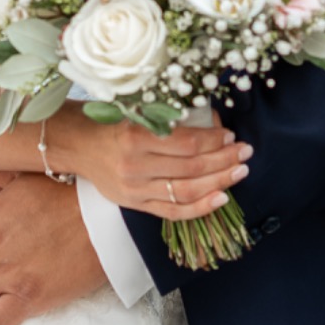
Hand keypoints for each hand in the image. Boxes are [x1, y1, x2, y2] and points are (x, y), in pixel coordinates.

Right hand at [46, 106, 250, 220]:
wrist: (79, 147)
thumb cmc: (113, 123)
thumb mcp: (137, 112)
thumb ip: (169, 119)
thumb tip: (213, 124)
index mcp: (135, 137)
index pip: (185, 143)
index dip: (213, 140)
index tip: (230, 135)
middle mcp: (135, 166)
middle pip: (190, 168)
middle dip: (223, 160)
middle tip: (245, 152)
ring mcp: (135, 189)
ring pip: (185, 191)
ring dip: (218, 182)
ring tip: (239, 172)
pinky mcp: (136, 205)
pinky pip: (173, 212)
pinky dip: (200, 207)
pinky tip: (220, 198)